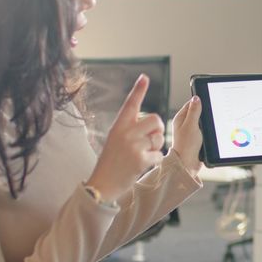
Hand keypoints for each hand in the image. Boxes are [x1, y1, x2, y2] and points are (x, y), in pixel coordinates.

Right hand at [86, 74, 164, 200]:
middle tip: (151, 139)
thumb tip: (152, 121)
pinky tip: (142, 165)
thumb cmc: (111, 162)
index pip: (130, 104)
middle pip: (155, 119)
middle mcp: (125, 133)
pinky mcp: (140, 159)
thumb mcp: (115, 140)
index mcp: (118, 126)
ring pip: (158, 137)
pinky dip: (154, 161)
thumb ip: (130, 129)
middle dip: (158, 129)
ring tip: (142, 154)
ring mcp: (133, 145)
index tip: (144, 78)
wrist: (102, 184)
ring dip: (156, 146)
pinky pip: (158, 154)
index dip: (138, 90)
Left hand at [169, 96, 203, 176]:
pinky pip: (205, 131)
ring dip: (207, 123)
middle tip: (211, 114)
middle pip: (198, 112)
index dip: (200, 101)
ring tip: (209, 126)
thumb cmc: (186, 146)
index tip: (209, 100)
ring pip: (202, 122)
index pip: (191, 104)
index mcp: (180, 118)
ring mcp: (191, 132)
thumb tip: (196, 98)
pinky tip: (210, 133)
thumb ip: (194, 111)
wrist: (188, 164)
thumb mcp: (191, 125)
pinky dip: (208, 131)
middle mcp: (185, 124)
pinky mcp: (197, 139)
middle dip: (205, 113)